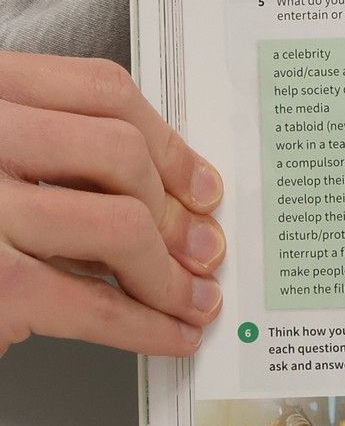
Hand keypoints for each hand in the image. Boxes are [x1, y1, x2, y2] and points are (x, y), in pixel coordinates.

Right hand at [0, 52, 223, 358]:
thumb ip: (59, 157)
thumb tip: (180, 200)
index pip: (100, 89)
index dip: (168, 142)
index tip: (201, 185)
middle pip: (120, 151)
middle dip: (176, 211)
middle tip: (204, 250)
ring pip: (119, 226)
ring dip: (170, 276)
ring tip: (192, 300)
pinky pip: (93, 304)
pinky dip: (147, 326)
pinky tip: (170, 335)